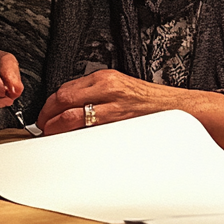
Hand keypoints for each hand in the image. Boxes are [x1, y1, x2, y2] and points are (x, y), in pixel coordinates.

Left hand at [36, 69, 223, 152]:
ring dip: (56, 130)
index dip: (49, 105)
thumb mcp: (121, 87)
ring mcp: (114, 109)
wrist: (181, 110)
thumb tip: (69, 105)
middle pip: (63, 102)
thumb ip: (96, 93)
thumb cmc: (151, 101)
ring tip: (53, 138)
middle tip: (43, 128)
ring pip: (72, 118)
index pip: (65, 89)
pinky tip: (72, 146)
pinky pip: (90, 134)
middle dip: (47, 118)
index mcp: (106, 77)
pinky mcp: (120, 126)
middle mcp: (108, 89)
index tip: (45, 114)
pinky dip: (76, 141)